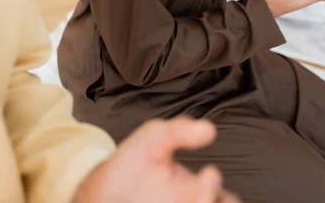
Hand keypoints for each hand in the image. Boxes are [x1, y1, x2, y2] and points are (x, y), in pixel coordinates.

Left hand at [73, 117, 239, 202]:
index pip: (227, 200)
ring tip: (183, 202)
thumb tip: (210, 130)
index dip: (217, 190)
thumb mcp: (153, 138)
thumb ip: (180, 130)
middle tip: (201, 196)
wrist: (98, 191)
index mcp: (199, 193)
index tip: (207, 174)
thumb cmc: (133, 163)